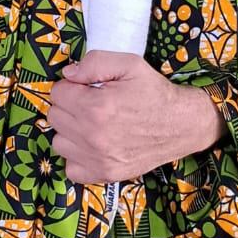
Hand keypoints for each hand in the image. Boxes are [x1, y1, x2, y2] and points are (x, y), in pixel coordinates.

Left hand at [48, 50, 226, 186]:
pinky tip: (92, 145)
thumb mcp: (129, 64)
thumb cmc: (154, 93)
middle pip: (55, 117)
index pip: (57, 93)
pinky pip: (70, 168)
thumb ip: (94, 62)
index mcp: (96, 107)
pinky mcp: (105, 174)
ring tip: (91, 124)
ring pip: (59, 141)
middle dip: (69, 106)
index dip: (71, 87)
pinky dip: (77, 156)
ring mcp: (98, 159)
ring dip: (70, 131)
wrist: (182, 125)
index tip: (86, 88)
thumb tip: (68, 75)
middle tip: (90, 104)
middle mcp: (93, 136)